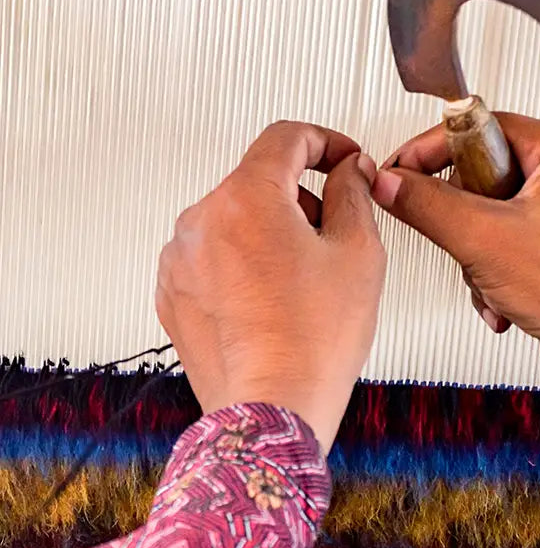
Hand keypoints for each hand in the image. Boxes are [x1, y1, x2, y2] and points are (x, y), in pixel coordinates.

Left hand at [156, 121, 385, 452]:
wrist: (272, 410)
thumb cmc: (312, 342)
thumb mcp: (358, 254)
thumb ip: (354, 194)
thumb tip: (349, 171)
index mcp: (246, 199)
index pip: (286, 137)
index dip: (326, 142)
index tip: (342, 161)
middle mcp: (201, 222)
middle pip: (258, 182)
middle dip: (300, 197)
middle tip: (333, 234)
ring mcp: (180, 261)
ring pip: (234, 222)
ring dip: (270, 232)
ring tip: (303, 281)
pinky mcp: (174, 295)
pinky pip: (213, 260)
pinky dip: (243, 266)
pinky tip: (274, 301)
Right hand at [374, 114, 539, 415]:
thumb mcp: (484, 240)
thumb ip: (427, 205)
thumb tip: (390, 183)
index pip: (477, 126)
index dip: (431, 152)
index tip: (400, 173)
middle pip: (476, 176)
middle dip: (462, 224)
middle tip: (473, 243)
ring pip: (482, 215)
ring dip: (475, 258)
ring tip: (494, 281)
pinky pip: (498, 243)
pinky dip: (490, 274)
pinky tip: (502, 300)